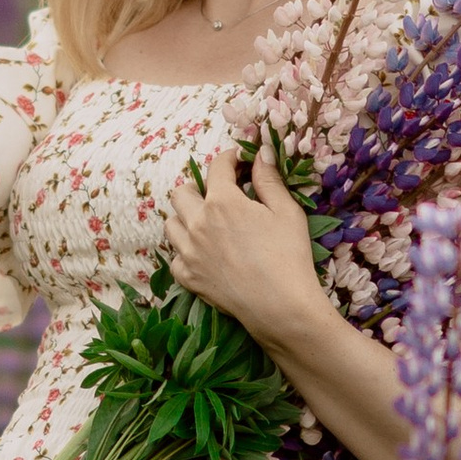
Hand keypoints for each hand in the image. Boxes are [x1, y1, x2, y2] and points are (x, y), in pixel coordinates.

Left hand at [165, 142, 328, 354]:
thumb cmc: (288, 255)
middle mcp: (197, 223)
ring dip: (186, 218)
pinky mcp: (188, 277)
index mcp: (222, 202)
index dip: (230, 158)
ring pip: (171, 224)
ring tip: (206, 223)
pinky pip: (175, 257)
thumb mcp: (286, 211)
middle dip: (199, 187)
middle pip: (182, 193)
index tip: (239, 161)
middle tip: (219, 195)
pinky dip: (185, 251)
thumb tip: (261, 153)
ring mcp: (188, 252)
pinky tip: (202, 253)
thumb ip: (269, 179)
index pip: (217, 167)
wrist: (280, 306)